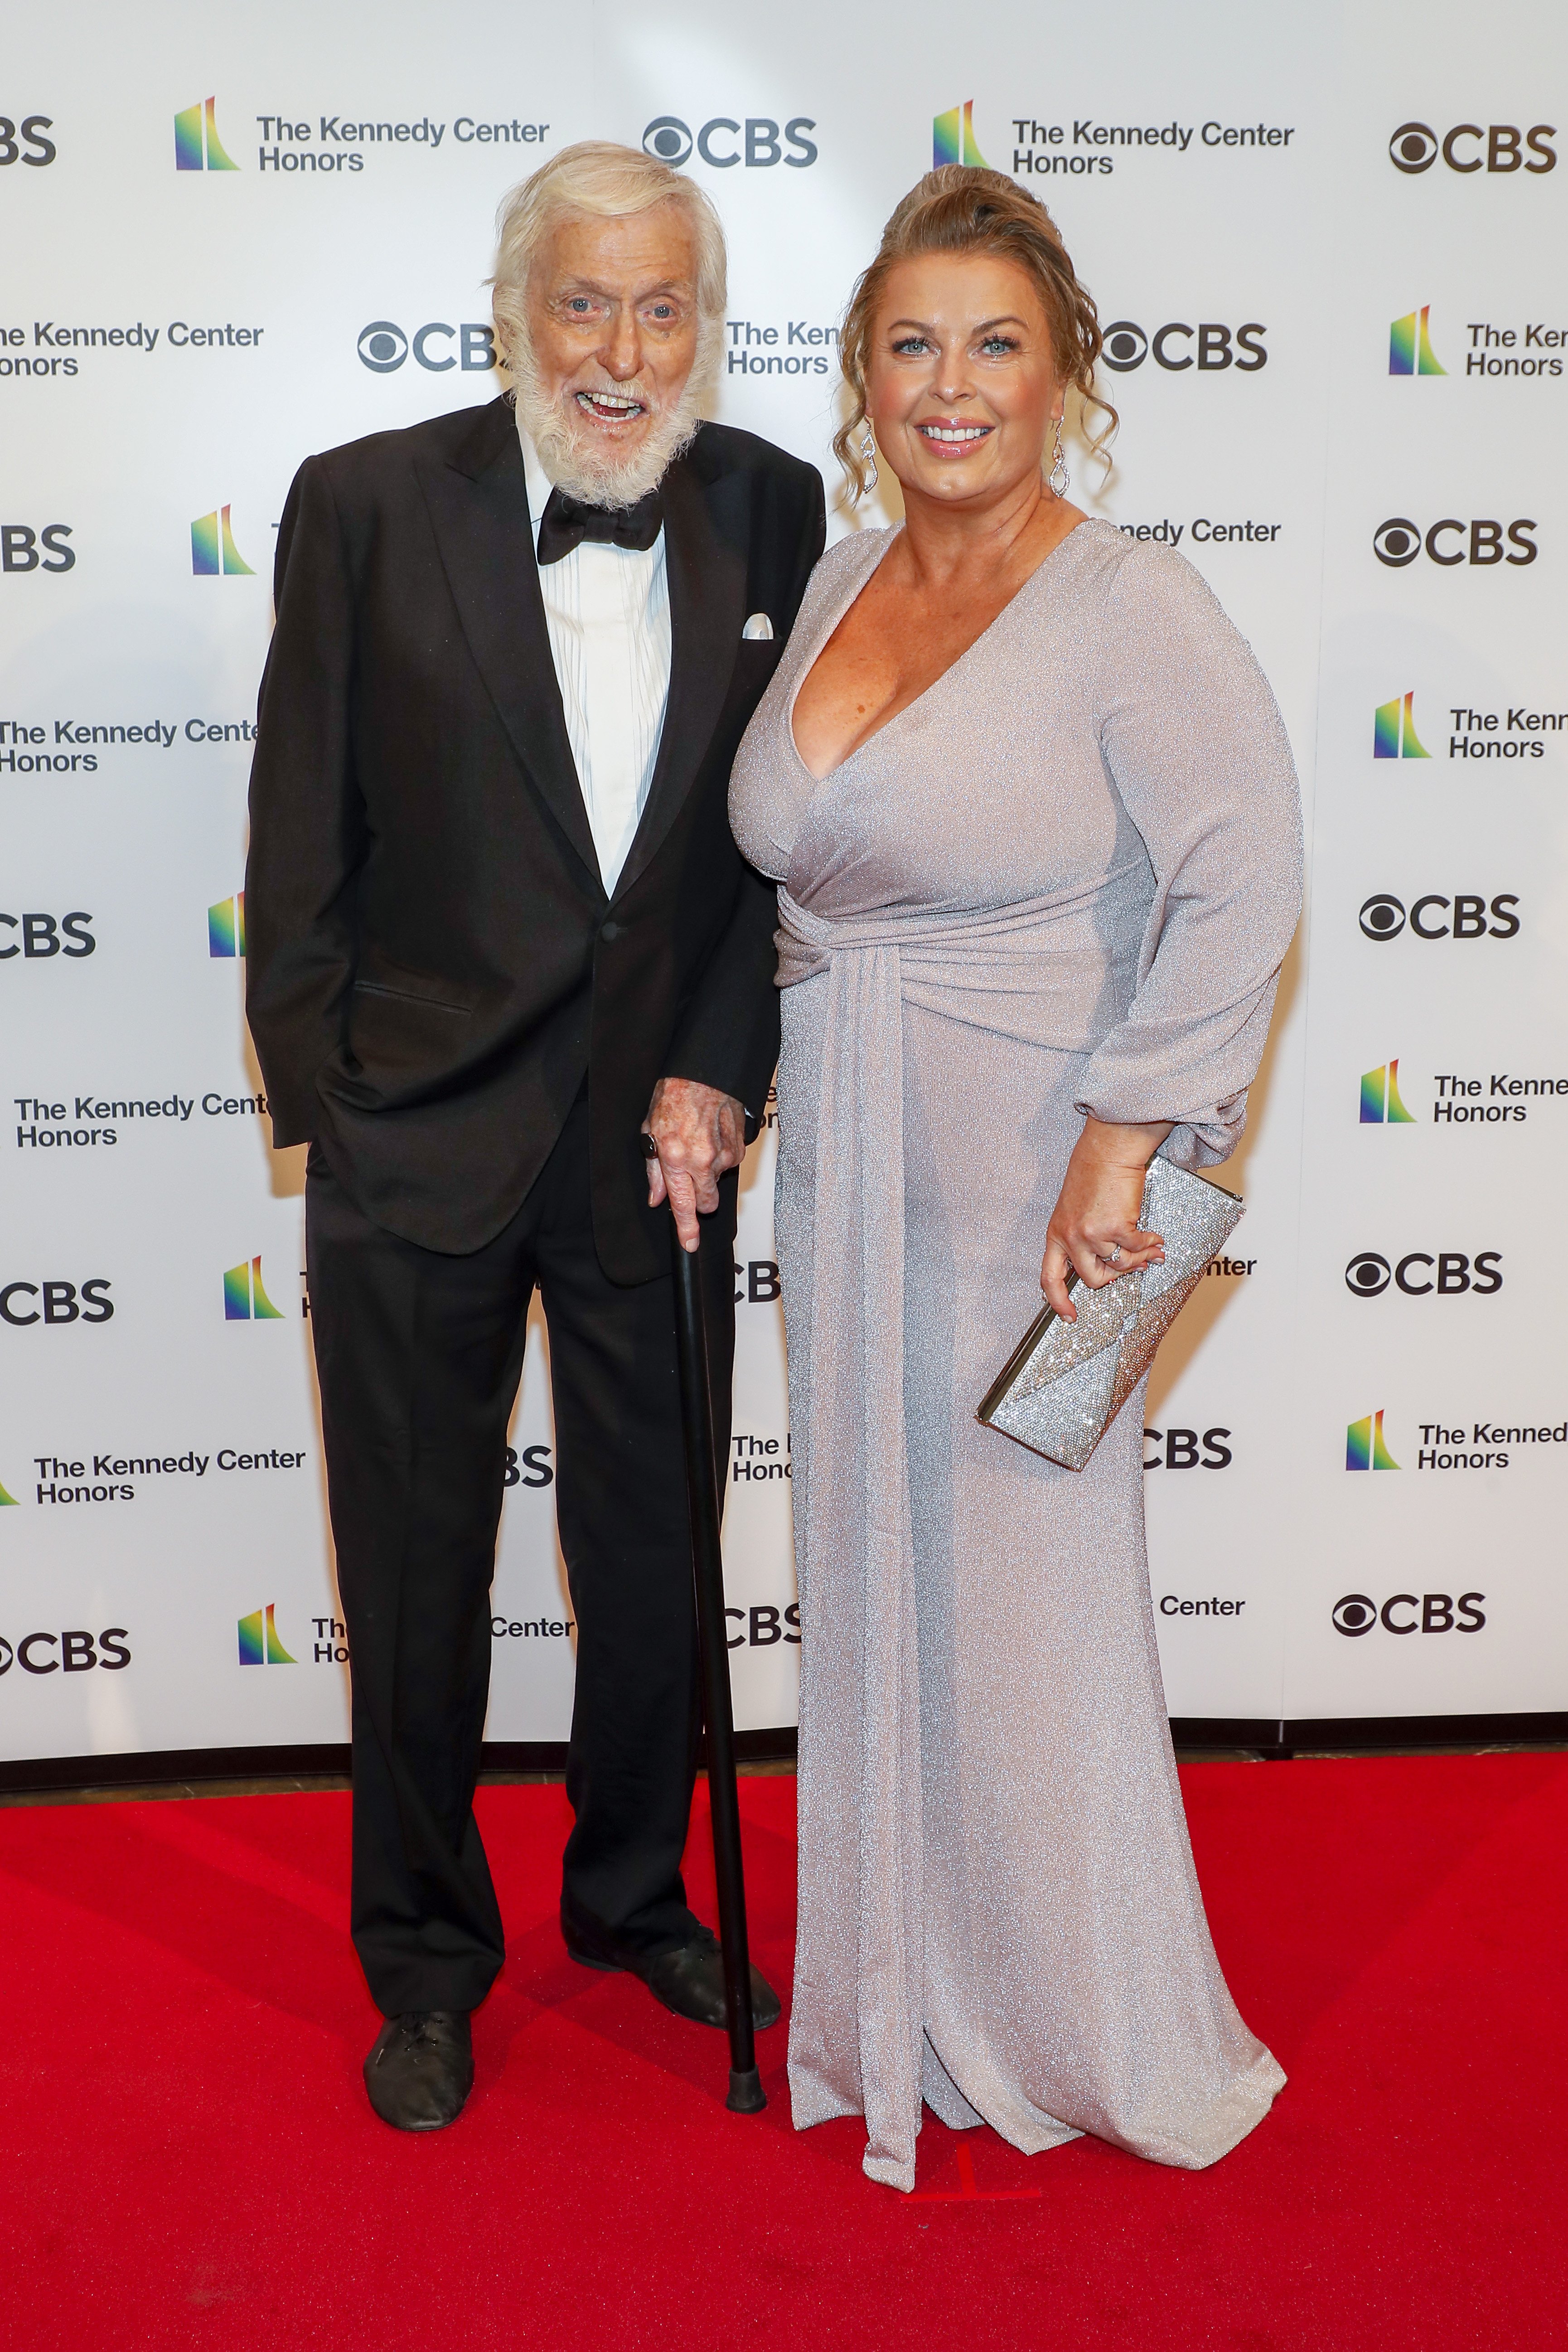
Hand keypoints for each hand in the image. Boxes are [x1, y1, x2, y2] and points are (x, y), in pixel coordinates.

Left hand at [643, 1077, 745, 1253]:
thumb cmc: (674, 1095)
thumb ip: (654, 1169)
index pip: (682, 1204)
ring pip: (717, 1182)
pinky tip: (712, 1137)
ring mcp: (723, 1154)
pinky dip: (720, 1157)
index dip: (687, 1229)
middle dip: (700, 1200)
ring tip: (698, 1142)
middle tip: (691, 1180)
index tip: (690, 1244)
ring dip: (708, 1171)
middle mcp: (701, 1159)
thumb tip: (658, 1196)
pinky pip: (729, 1164)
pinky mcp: (738, 1147)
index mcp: (675, 1157)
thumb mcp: (650, 1131)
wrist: (702, 1073)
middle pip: (707, 1202)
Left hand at [1041, 1116, 1173, 1320]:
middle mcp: (1070, 1237)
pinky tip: (1155, 1238)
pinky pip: (1137, 1248)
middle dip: (1115, 1277)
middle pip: (1092, 1279)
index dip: (1058, 1301)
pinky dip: (1150, 1245)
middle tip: (1130, 1267)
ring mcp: (1092, 1234)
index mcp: (1056, 1234)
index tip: (1069, 1316)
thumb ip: (1085, 1237)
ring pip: (1119, 1266)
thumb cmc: (1093, 1173)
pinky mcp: (1115, 1227)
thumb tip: (1112, 1263)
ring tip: (1149, 1249)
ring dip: (1138, 1260)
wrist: (1108, 1149)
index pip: (1049, 1278)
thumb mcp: (1075, 1209)